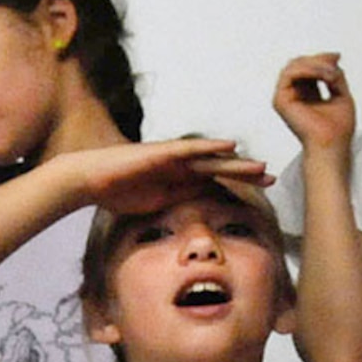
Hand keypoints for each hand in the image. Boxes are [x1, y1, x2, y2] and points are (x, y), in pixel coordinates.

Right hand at [68, 137, 270, 216]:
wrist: (90, 180)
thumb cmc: (116, 192)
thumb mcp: (153, 204)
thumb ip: (173, 203)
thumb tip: (190, 215)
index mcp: (178, 179)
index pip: (214, 182)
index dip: (237, 186)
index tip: (261, 192)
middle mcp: (179, 165)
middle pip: (219, 169)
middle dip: (245, 173)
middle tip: (271, 178)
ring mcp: (172, 156)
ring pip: (211, 159)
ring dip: (236, 162)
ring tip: (260, 167)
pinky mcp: (162, 151)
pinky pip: (190, 148)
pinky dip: (210, 147)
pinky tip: (230, 145)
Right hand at [273, 52, 355, 152]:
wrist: (333, 144)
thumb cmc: (338, 129)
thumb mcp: (341, 92)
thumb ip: (335, 74)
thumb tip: (332, 56)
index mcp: (306, 95)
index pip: (307, 67)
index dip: (321, 58)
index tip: (337, 57)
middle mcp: (293, 96)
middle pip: (299, 63)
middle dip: (318, 59)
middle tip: (334, 65)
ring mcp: (285, 98)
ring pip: (293, 65)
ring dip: (314, 64)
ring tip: (330, 74)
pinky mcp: (281, 101)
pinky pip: (289, 73)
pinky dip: (307, 69)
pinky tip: (322, 76)